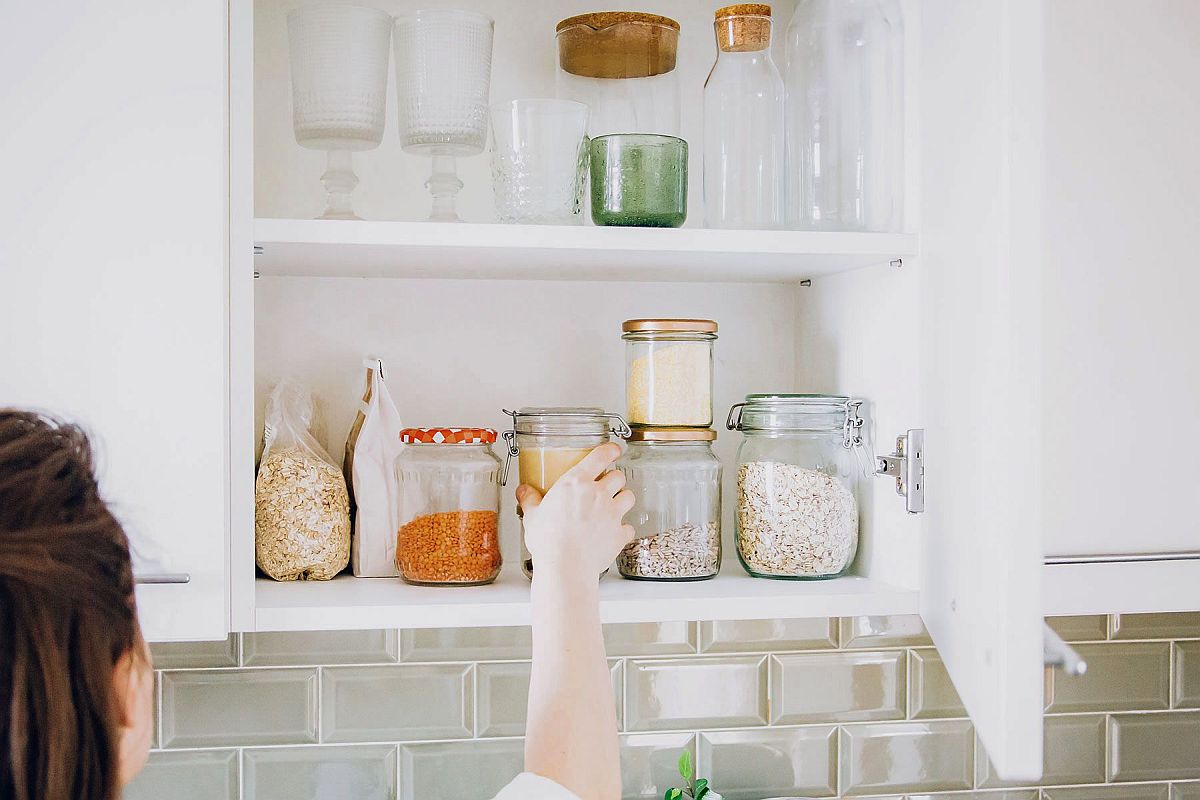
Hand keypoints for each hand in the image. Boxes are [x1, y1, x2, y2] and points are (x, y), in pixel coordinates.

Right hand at [516, 443, 634, 579]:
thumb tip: (524, 491)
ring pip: (629, 497)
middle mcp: (599, 494)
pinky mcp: (619, 533)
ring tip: (615, 505)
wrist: (566, 566)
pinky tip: (614, 533)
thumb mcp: (533, 516)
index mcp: (576, 483)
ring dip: (623, 499)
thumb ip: (530, 500)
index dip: (610, 450)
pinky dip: (623, 529)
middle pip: (618, 476)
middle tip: (607, 485)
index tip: (613, 449)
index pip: (600, 456)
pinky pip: (628, 527)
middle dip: (615, 478)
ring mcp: (612, 513)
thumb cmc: (549, 540)